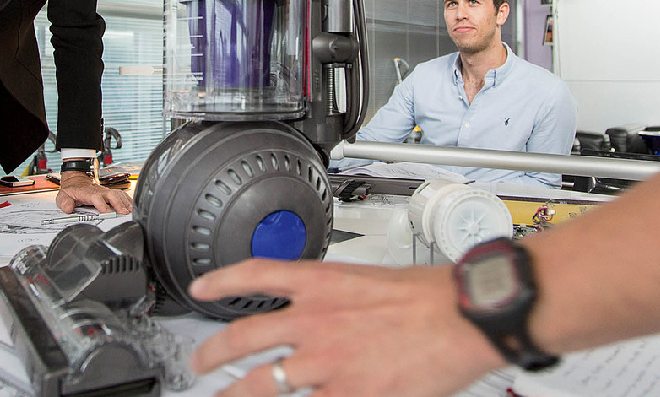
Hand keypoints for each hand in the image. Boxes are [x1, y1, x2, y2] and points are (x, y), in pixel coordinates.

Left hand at [54, 171, 132, 213]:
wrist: (76, 180)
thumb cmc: (72, 190)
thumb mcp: (63, 196)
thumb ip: (64, 203)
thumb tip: (68, 208)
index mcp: (88, 193)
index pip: (97, 198)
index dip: (103, 205)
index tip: (108, 212)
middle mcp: (99, 191)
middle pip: (111, 195)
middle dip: (118, 204)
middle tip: (124, 213)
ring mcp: (105, 191)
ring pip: (118, 194)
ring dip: (125, 202)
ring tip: (131, 210)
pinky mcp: (109, 192)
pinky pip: (120, 194)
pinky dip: (127, 199)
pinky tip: (132, 204)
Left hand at [189, 259, 503, 396]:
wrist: (460, 315)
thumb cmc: (426, 296)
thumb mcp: (367, 280)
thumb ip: (334, 297)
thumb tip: (315, 309)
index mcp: (320, 284)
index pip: (255, 275)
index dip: (221, 281)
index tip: (202, 286)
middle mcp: (314, 321)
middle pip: (244, 337)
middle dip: (212, 353)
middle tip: (199, 362)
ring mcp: (326, 362)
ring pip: (262, 384)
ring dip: (235, 395)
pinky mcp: (348, 394)